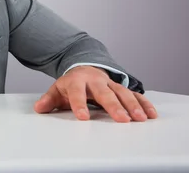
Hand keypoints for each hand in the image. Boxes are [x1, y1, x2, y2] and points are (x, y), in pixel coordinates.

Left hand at [33, 66, 157, 122]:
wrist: (83, 67)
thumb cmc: (71, 84)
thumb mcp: (57, 90)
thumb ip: (49, 100)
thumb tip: (38, 108)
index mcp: (77, 81)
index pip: (77, 93)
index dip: (79, 104)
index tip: (83, 117)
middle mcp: (95, 81)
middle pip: (105, 93)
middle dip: (113, 106)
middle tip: (121, 120)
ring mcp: (110, 84)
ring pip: (122, 93)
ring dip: (132, 105)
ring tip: (139, 119)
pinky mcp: (121, 88)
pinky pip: (134, 95)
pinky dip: (143, 103)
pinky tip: (150, 114)